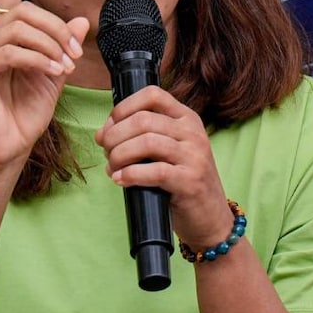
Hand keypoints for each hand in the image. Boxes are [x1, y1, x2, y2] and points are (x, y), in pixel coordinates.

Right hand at [0, 0, 89, 176]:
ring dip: (51, 44)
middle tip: (76, 55)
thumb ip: (65, 47)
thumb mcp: (55, 75)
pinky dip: (39, 59)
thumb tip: (83, 21)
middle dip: (57, 28)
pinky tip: (55, 74)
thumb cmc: (27, 114)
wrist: (8, 149)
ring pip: (18, 28)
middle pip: (23, 10)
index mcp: (3, 35)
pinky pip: (11, 52)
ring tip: (66, 66)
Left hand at [95, 87, 234, 248]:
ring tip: (113, 168)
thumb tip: (102, 133)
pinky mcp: (190, 181)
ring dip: (119, 155)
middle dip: (115, 136)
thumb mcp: (168, 151)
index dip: (123, 108)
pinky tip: (121, 181)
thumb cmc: (182, 183)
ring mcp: (195, 156)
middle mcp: (193, 133)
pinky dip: (130, 175)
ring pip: (146, 142)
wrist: (210, 217)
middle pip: (142, 119)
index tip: (110, 127)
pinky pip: (154, 171)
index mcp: (187, 119)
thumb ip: (140, 137)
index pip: (152, 94)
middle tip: (108, 153)